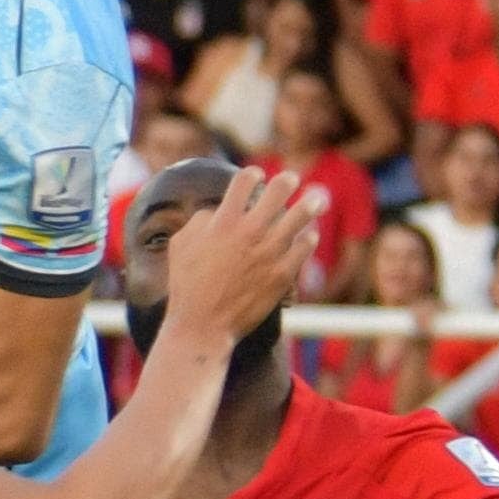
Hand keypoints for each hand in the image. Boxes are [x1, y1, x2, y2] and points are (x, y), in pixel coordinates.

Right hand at [157, 167, 321, 342]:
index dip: (252, 174)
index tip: (256, 175)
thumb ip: (200, 221)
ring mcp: (270, 252)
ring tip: (318, 198)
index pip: (244, 180)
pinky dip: (308, 239)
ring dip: (310, 204)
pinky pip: (304, 248)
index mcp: (224, 221)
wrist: (203, 325)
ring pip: (300, 217)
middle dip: (287, 181)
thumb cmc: (186, 284)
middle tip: (291, 179)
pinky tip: (309, 235)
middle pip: (278, 192)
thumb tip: (216, 212)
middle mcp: (250, 232)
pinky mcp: (283, 274)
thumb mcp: (180, 244)